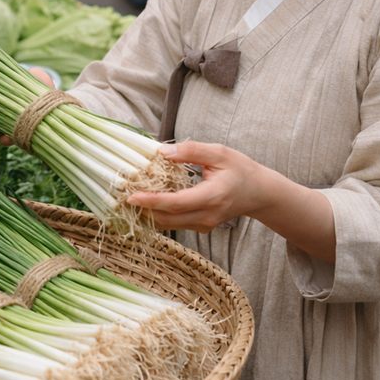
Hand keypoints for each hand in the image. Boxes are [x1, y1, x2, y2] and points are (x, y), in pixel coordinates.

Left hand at [128, 141, 267, 231]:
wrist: (259, 193)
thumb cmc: (240, 169)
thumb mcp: (219, 153)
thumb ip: (191, 151)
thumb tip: (161, 153)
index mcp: (212, 196)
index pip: (176, 203)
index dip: (152, 201)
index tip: (131, 196)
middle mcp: (207, 215)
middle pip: (167, 218)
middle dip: (142, 209)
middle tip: (120, 196)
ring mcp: (204, 225)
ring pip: (169, 224)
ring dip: (147, 213)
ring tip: (128, 198)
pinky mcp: (201, 227)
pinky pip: (175, 223)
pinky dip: (159, 214)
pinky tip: (146, 202)